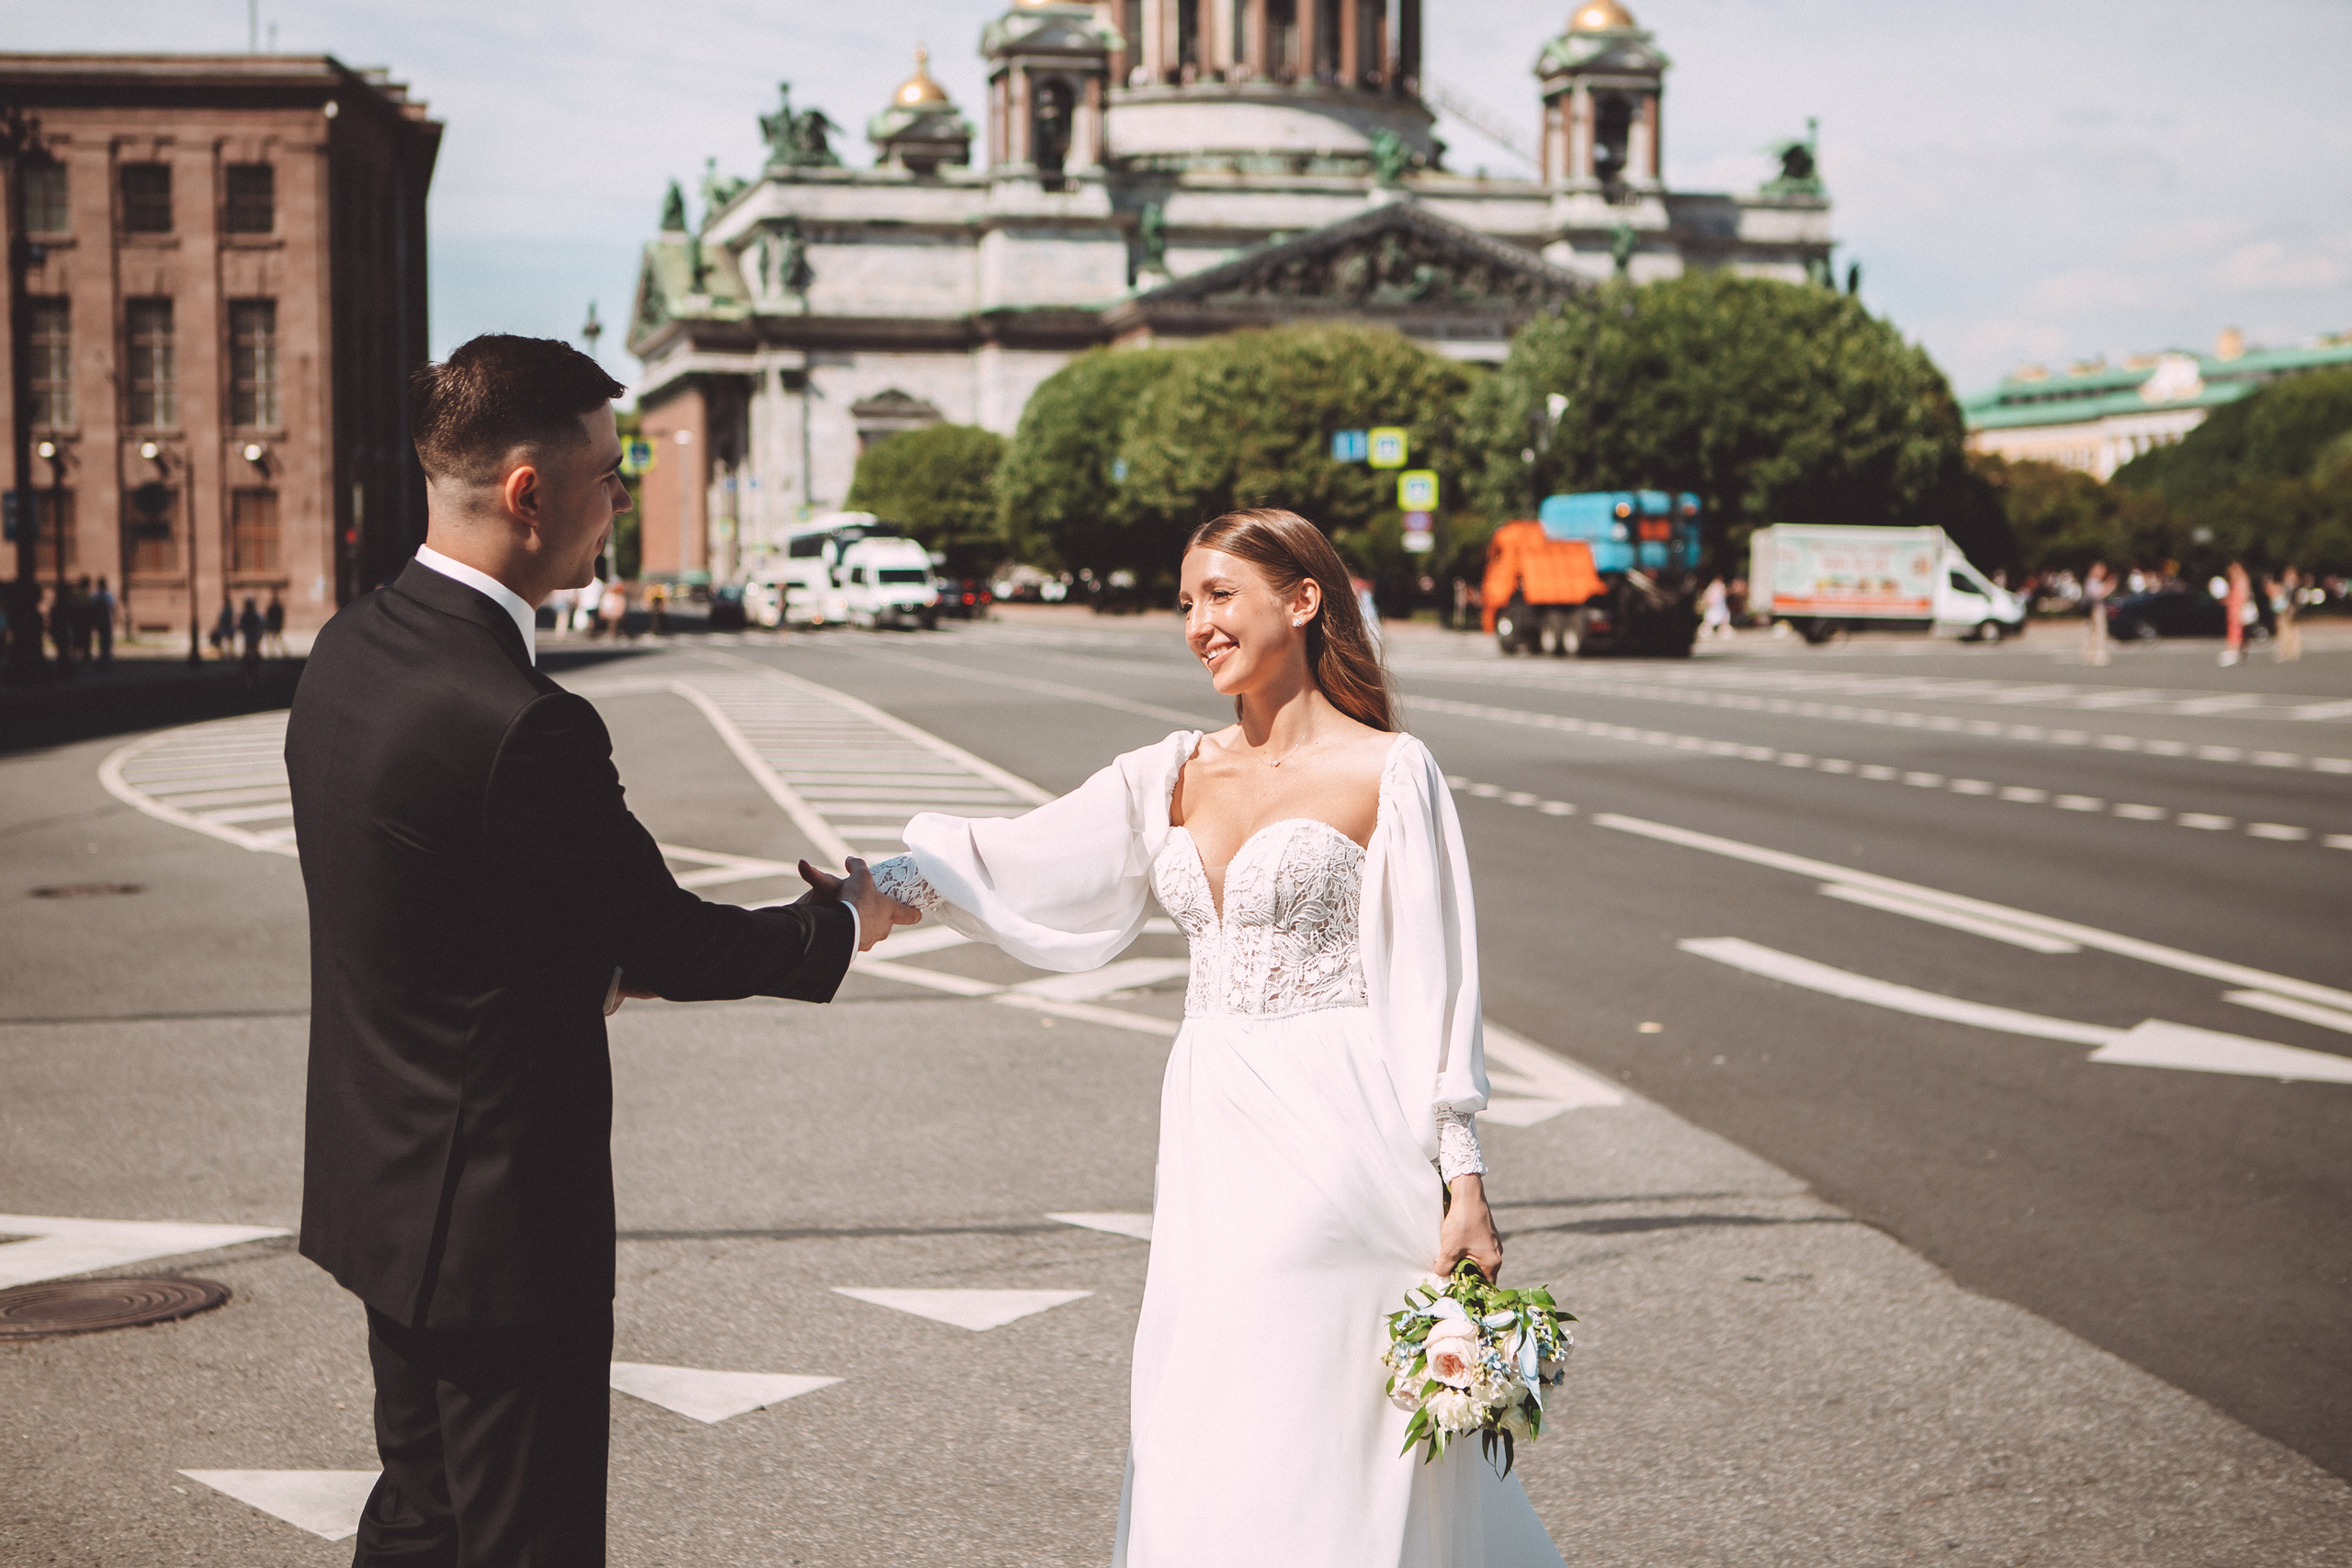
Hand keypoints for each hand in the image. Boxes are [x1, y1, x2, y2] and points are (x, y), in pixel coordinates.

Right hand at [798, 856, 919, 951]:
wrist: (838, 928)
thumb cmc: (856, 901)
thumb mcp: (859, 877)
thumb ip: (858, 866)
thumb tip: (850, 859)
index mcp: (891, 912)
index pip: (911, 916)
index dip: (914, 913)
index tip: (916, 911)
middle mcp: (884, 929)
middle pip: (888, 923)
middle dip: (880, 915)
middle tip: (869, 906)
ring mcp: (871, 940)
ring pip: (872, 932)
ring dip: (865, 925)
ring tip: (852, 917)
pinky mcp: (858, 948)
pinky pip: (858, 940)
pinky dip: (853, 934)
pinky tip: (843, 927)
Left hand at [1436, 1174, 1503, 1282]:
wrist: (1468, 1195)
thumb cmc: (1462, 1223)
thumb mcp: (1449, 1249)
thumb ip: (1444, 1268)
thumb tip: (1442, 1277)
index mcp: (1492, 1262)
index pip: (1486, 1286)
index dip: (1472, 1291)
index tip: (1458, 1292)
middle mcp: (1497, 1254)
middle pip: (1482, 1274)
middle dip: (1466, 1277)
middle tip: (1450, 1278)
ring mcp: (1492, 1243)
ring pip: (1478, 1261)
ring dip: (1465, 1264)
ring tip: (1450, 1263)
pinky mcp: (1487, 1234)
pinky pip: (1477, 1251)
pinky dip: (1467, 1253)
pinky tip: (1454, 1248)